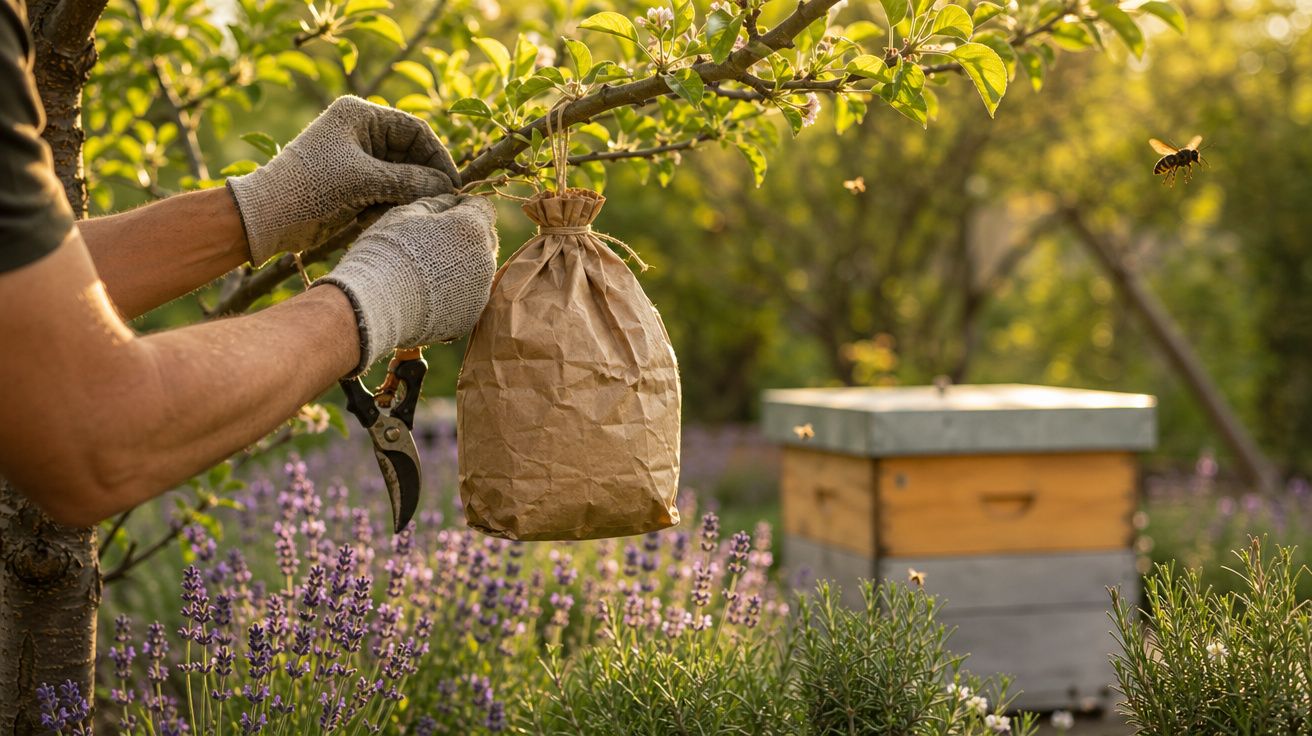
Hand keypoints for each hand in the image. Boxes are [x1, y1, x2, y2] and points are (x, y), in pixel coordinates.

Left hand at [227, 95, 460, 265]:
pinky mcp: (353, 184)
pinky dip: (392, 205)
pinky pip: (387, 192)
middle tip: (441, 205)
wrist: (265, 217)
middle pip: (410, 154)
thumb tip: (446, 188)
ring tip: (412, 215)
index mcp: (360, 116)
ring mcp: (356, 159)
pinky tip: (386, 219)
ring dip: (408, 196)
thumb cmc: (310, 188)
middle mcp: (360, 132)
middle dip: (424, 179)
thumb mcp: (364, 181)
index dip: (438, 157)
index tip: (453, 185)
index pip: (415, 130)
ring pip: (401, 176)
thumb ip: (408, 181)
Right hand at [318, 194, 498, 374]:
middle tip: (436, 242)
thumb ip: (435, 204)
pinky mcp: (470, 316)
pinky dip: (455, 293)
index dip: (466, 206)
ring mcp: (480, 291)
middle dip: (467, 236)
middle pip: (484, 240)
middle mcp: (484, 258)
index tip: (449, 211)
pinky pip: (468, 297)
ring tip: (429, 271)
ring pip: (478, 270)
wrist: (374, 303)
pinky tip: (430, 294)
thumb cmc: (386, 251)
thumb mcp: (405, 215)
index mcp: (470, 227)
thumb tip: (450, 200)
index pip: (483, 208)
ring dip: (462, 266)